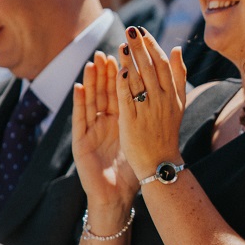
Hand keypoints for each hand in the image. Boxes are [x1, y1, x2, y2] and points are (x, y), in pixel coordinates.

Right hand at [72, 51, 137, 206]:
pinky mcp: (81, 141)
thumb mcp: (142, 138)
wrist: (117, 193)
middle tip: (108, 51)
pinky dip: (79, 102)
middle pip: (104, 92)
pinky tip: (78, 88)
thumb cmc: (131, 167)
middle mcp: (104, 122)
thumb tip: (166, 98)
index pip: (121, 91)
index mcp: (120, 119)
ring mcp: (91, 130)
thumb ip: (150, 117)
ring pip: (91, 100)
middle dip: (106, 71)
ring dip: (91, 81)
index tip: (128, 53)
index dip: (123, 73)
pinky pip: (80, 119)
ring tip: (92, 62)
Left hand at [114, 27, 186, 179]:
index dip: (152, 45)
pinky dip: (125, 84)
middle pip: (151, 68)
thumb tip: (177, 48)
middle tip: (131, 29)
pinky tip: (120, 70)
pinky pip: (128, 99)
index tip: (142, 31)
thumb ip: (179, 75)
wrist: (160, 161)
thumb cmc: (167, 130)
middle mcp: (162, 100)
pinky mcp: (132, 122)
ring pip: (139, 81)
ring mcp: (147, 111)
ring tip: (123, 44)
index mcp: (172, 94)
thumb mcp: (179, 102)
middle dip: (141, 47)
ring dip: (131, 61)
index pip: (162, 63)